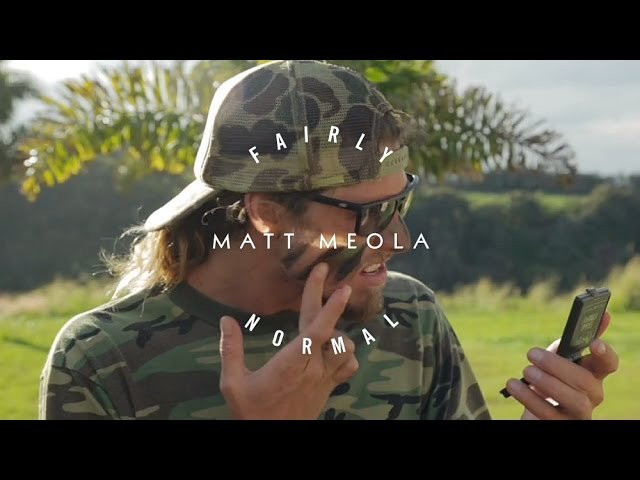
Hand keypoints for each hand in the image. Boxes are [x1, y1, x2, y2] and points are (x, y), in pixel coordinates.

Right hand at [218, 262, 358, 418]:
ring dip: (339, 334)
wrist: (271, 439)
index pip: (317, 330)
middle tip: (336, 282)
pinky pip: (349, 367)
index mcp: (291, 363)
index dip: (329, 306)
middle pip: (332, 332)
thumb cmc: (251, 412)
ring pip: (347, 349)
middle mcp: (313, 369)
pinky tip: (333, 350)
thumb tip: (226, 320)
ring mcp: (324, 380)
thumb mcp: (232, 383)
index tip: (339, 286)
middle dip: (333, 303)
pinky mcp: (329, 388)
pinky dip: (346, 355)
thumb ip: (230, 350)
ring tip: (324, 327)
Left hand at [505, 311, 618, 419]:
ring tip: (526, 371)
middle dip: (557, 365)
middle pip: (586, 381)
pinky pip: (550, 414)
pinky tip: (513, 385)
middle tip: (532, 354)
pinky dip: (529, 398)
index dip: (605, 353)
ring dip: (547, 383)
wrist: (534, 409)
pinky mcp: (562, 425)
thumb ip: (569, 343)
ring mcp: (579, 413)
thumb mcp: (555, 359)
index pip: (608, 364)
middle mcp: (591, 395)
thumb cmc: (548, 379)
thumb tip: (595, 318)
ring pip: (575, 400)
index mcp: (592, 374)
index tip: (593, 342)